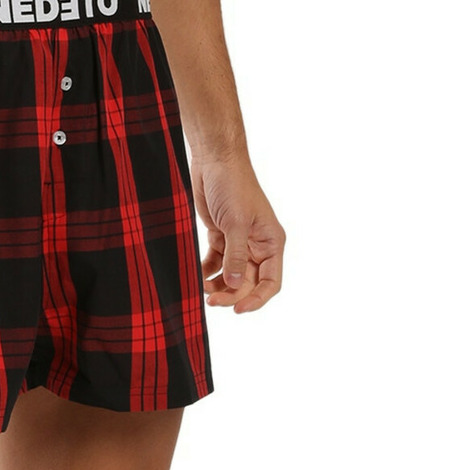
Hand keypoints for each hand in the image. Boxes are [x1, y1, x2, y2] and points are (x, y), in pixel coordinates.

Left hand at [194, 152, 283, 312]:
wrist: (213, 159)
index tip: (238, 310)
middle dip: (232, 294)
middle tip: (212, 301)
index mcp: (271, 242)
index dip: (257, 299)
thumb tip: (234, 285)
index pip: (271, 281)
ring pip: (231, 275)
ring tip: (202, 290)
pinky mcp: (220, 235)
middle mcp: (258, 245)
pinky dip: (208, 272)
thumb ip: (236, 255)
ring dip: (218, 286)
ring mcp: (238, 241)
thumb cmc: (232, 185)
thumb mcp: (236, 222)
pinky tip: (197, 277)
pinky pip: (216, 263)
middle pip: (248, 282)